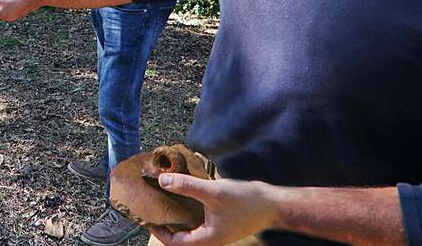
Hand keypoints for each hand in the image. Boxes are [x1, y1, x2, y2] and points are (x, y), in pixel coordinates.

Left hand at [148, 174, 280, 245]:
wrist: (274, 204)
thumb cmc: (247, 202)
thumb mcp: (213, 192)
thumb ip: (186, 186)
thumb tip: (161, 181)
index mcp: (206, 239)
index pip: (174, 241)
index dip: (158, 230)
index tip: (146, 216)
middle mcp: (209, 238)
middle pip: (180, 236)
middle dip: (165, 223)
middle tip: (152, 207)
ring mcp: (215, 231)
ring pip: (189, 226)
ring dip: (176, 215)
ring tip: (163, 199)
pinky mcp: (220, 221)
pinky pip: (198, 218)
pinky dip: (188, 209)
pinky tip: (183, 194)